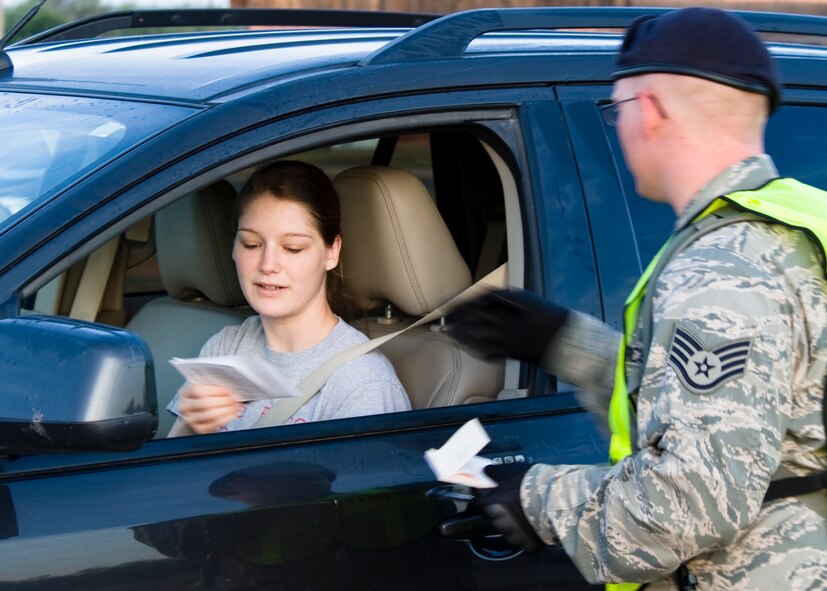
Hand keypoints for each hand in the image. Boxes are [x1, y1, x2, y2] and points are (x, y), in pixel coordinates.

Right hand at [176, 382, 243, 433]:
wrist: (198, 413)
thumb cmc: (204, 398)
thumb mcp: (206, 388)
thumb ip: (215, 387)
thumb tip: (230, 390)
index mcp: (186, 393)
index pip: (198, 390)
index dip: (216, 390)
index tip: (228, 391)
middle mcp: (185, 407)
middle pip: (205, 403)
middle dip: (224, 401)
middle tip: (234, 399)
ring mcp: (191, 419)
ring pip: (211, 415)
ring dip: (227, 409)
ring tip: (235, 406)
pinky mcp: (199, 429)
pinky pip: (215, 424)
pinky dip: (227, 418)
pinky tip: (232, 413)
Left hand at [447, 289, 568, 363]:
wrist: (565, 338)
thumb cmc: (547, 314)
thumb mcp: (525, 298)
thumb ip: (503, 298)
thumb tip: (482, 298)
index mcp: (509, 304)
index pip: (476, 302)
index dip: (460, 305)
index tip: (450, 306)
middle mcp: (504, 320)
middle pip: (472, 320)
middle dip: (455, 321)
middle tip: (443, 322)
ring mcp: (506, 338)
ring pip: (476, 337)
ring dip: (459, 335)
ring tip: (448, 333)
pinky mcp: (509, 353)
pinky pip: (487, 352)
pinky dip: (474, 349)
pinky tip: (467, 347)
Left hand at [474, 462, 543, 551]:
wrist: (554, 498)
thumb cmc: (530, 482)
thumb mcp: (508, 470)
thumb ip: (493, 473)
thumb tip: (486, 472)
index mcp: (489, 504)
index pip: (479, 500)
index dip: (486, 494)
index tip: (492, 491)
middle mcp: (498, 522)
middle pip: (494, 517)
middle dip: (500, 511)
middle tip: (513, 502)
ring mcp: (513, 535)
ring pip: (508, 530)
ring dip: (513, 524)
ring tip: (526, 513)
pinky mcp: (527, 545)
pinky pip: (523, 540)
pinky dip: (526, 534)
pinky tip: (533, 524)